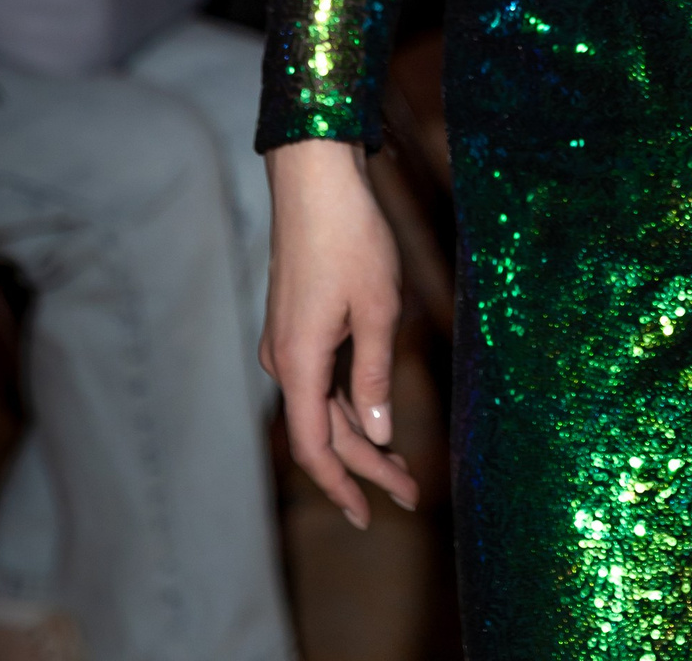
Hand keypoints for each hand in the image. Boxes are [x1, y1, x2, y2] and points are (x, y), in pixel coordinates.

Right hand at [263, 140, 418, 527]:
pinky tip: (373, 411)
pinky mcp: (294, 322)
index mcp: (299, 363)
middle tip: (408, 492)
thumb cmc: (350, 238)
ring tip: (400, 462)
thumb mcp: (378, 310)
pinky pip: (318, 378)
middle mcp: (283, 358)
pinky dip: (345, 402)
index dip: (341, 487)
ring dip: (357, 436)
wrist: (315, 177)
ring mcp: (285, 340)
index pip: (314, 447)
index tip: (370, 515)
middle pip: (321, 431)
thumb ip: (374, 377)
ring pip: (320, 405)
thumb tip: (375, 434)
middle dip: (365, 466)